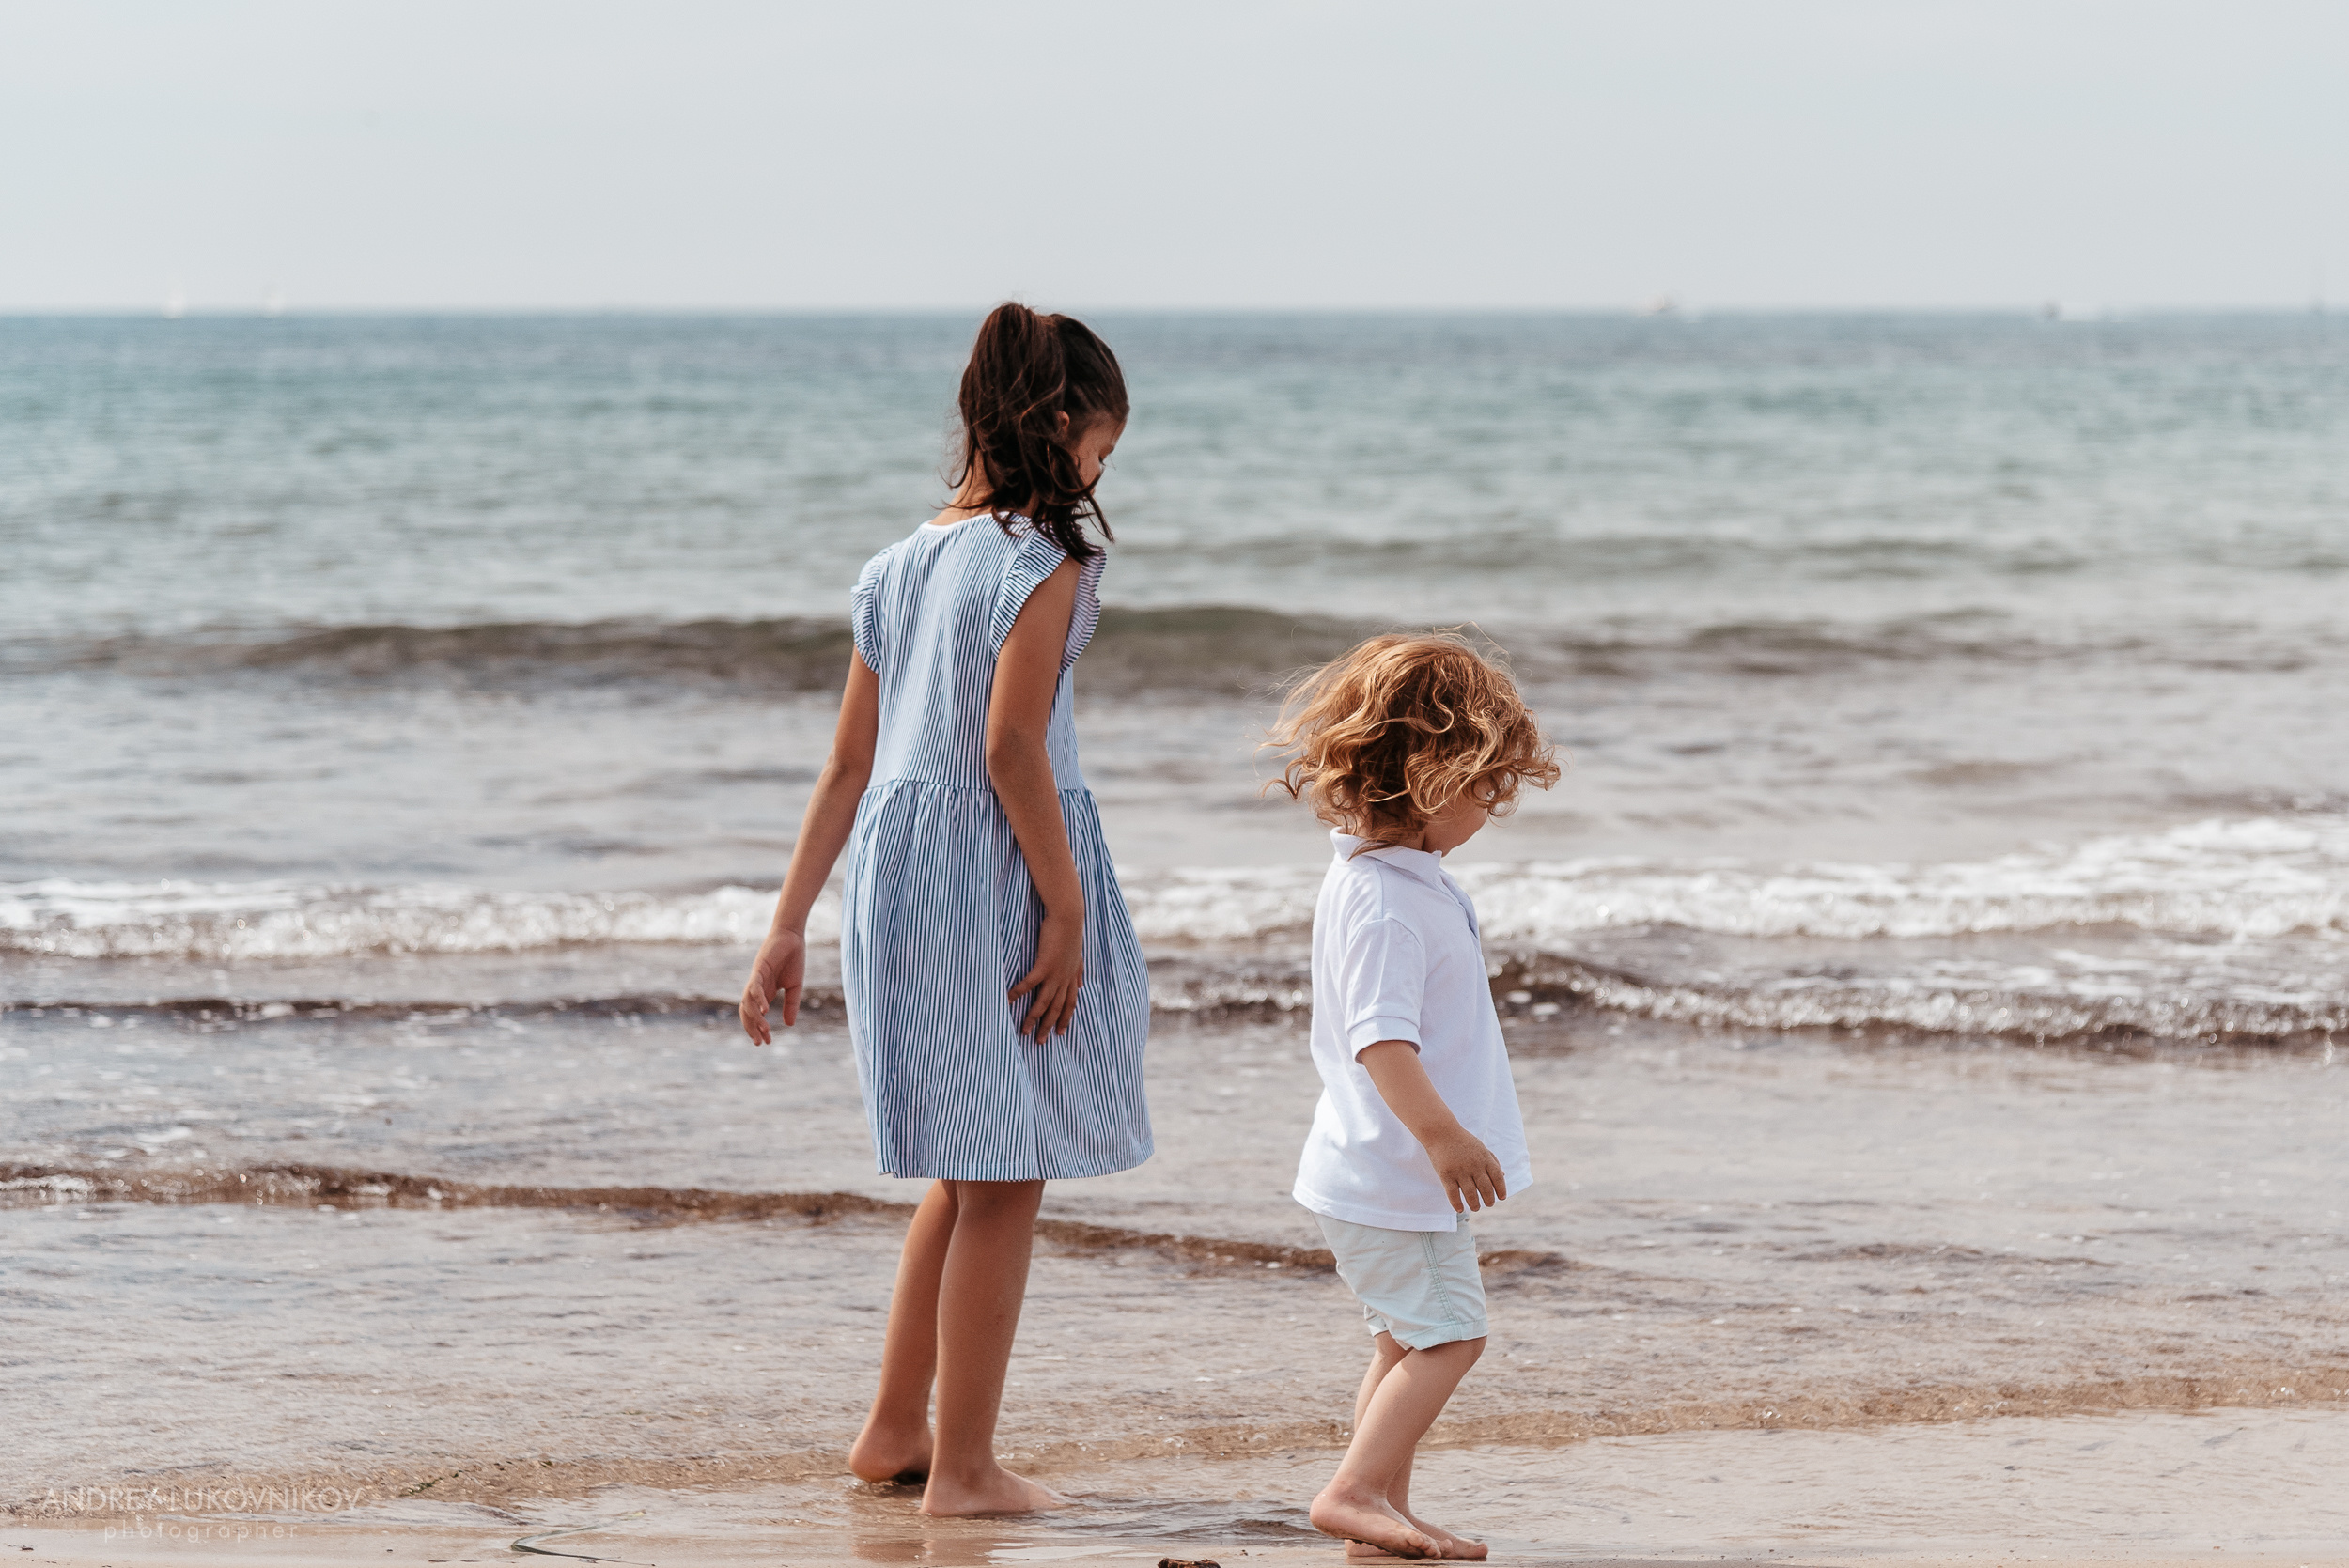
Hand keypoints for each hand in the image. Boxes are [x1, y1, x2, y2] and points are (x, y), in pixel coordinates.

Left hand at [739, 928, 805, 1044]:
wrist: (792, 937)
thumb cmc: (793, 959)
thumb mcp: (795, 987)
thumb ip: (791, 1005)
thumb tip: (789, 1025)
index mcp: (765, 993)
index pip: (757, 1015)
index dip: (759, 1029)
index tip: (767, 1042)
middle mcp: (757, 988)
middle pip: (747, 1012)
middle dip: (752, 1028)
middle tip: (760, 1042)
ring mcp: (756, 979)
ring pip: (748, 1002)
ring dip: (755, 1017)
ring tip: (765, 1029)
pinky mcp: (759, 969)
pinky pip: (754, 987)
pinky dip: (758, 999)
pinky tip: (766, 1010)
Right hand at [1007, 907, 1083, 1043]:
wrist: (1069, 917)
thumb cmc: (1071, 933)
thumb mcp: (1078, 955)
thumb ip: (1079, 971)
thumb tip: (1082, 984)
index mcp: (1072, 977)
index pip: (1070, 1004)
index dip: (1066, 1019)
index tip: (1061, 1033)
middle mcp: (1065, 979)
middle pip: (1057, 1008)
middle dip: (1048, 1026)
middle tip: (1039, 1041)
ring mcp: (1055, 973)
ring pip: (1044, 1002)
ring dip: (1033, 1018)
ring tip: (1023, 1030)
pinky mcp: (1044, 965)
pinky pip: (1029, 984)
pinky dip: (1018, 993)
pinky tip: (1008, 1001)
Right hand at [1424, 1127, 1507, 1213]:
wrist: (1441, 1132)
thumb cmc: (1463, 1140)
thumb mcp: (1481, 1147)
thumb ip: (1493, 1160)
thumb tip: (1503, 1175)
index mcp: (1484, 1158)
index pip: (1497, 1177)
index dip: (1501, 1189)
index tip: (1501, 1197)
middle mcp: (1474, 1165)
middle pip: (1486, 1188)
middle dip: (1489, 1199)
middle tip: (1489, 1204)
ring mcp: (1460, 1170)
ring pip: (1470, 1194)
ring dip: (1475, 1204)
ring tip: (1475, 1208)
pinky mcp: (1446, 1174)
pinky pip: (1453, 1194)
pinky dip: (1457, 1203)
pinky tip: (1460, 1209)